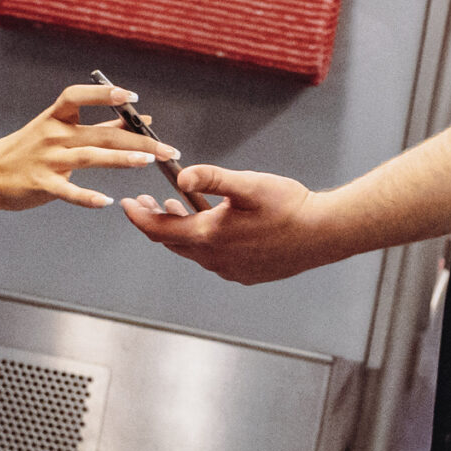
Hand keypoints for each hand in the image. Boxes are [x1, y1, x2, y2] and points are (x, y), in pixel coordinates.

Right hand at [0, 82, 170, 209]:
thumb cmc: (29, 150)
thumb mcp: (60, 130)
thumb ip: (100, 125)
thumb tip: (138, 117)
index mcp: (57, 118)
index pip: (79, 96)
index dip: (104, 94)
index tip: (130, 96)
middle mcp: (53, 135)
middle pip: (99, 133)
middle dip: (136, 139)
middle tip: (166, 148)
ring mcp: (47, 160)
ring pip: (89, 157)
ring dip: (120, 159)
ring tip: (147, 161)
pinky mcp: (41, 184)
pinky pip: (67, 191)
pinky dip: (86, 197)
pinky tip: (105, 201)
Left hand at [120, 166, 343, 282]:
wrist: (323, 234)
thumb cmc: (289, 206)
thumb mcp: (248, 185)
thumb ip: (212, 178)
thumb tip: (181, 176)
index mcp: (209, 237)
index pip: (159, 230)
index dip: (138, 217)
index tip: (126, 203)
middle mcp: (215, 260)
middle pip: (172, 242)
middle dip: (156, 221)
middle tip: (146, 202)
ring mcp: (231, 270)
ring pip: (194, 250)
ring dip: (181, 229)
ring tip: (177, 207)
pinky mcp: (246, 274)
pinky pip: (214, 258)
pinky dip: (204, 240)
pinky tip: (213, 223)